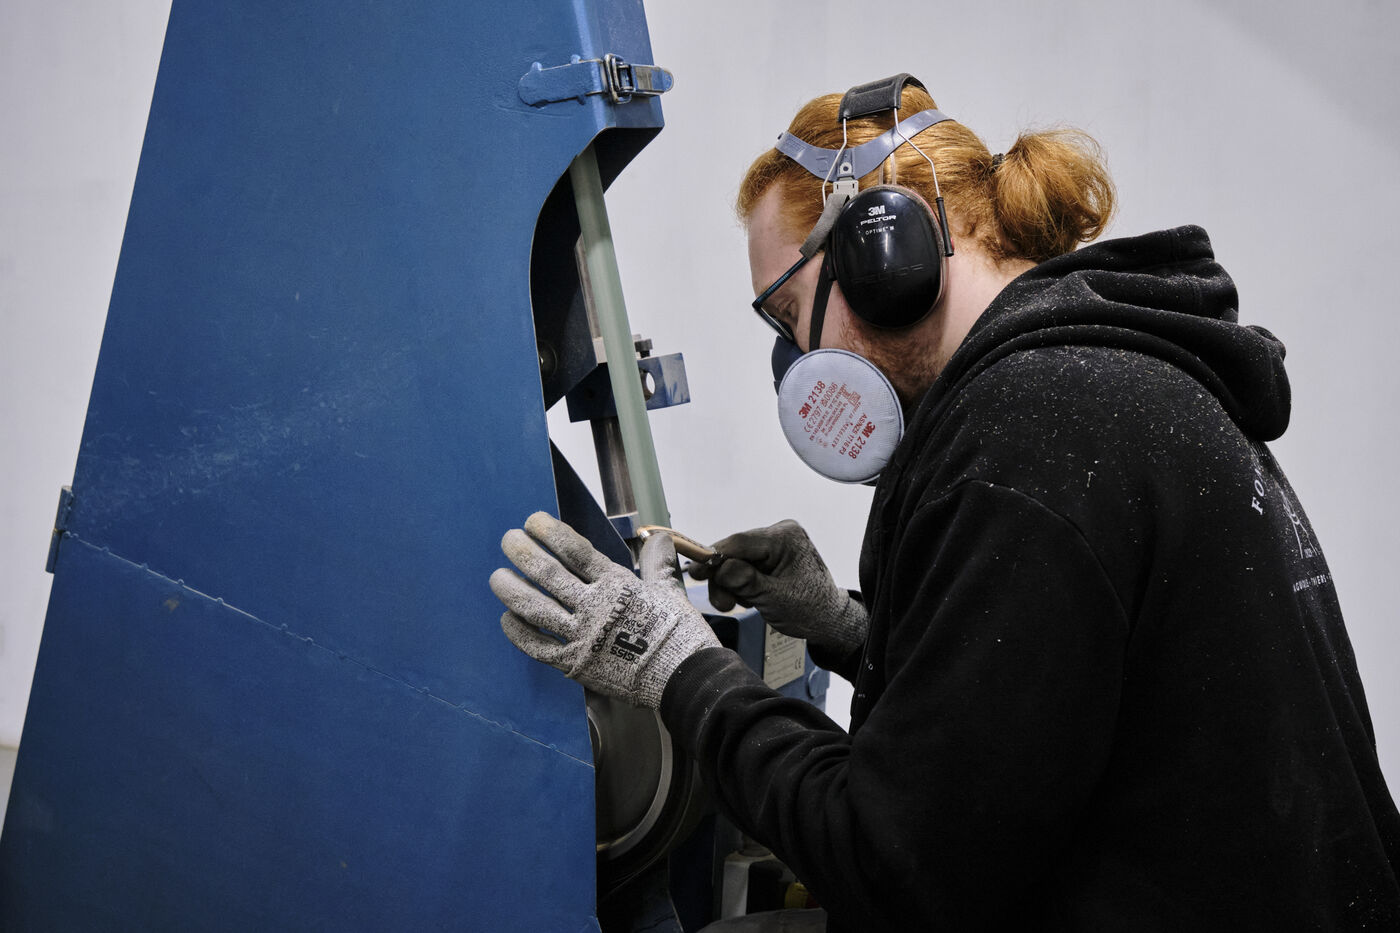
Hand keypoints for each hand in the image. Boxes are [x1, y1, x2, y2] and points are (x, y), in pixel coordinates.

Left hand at [490, 512, 719, 708]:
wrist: (684, 678)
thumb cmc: (679, 633)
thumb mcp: (669, 591)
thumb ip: (658, 562)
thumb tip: (660, 536)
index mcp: (617, 585)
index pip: (575, 551)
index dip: (551, 533)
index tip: (533, 521)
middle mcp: (594, 607)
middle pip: (549, 575)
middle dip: (524, 553)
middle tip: (508, 540)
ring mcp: (582, 636)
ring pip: (535, 609)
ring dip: (511, 590)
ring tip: (496, 576)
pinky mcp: (575, 664)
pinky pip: (537, 646)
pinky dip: (518, 632)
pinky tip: (506, 619)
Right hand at [689, 519, 867, 654]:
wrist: (827, 619)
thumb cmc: (810, 609)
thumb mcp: (775, 598)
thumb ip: (745, 581)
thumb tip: (718, 567)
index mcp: (785, 537)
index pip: (740, 542)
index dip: (714, 557)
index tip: (695, 571)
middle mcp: (778, 534)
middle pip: (734, 551)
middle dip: (724, 577)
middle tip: (724, 604)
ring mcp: (773, 544)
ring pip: (735, 560)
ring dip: (730, 584)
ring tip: (740, 605)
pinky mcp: (768, 555)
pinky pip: (743, 565)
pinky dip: (739, 583)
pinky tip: (749, 597)